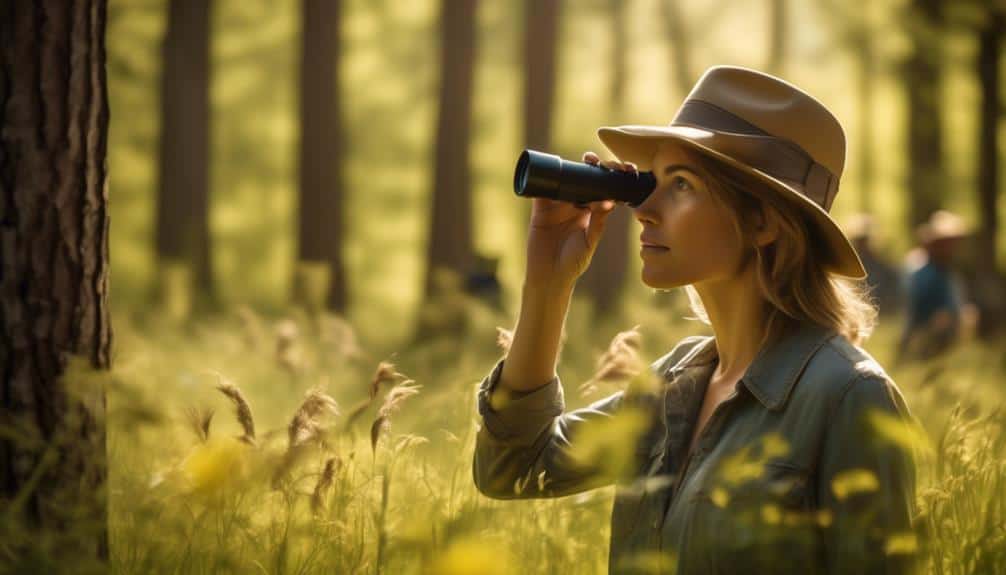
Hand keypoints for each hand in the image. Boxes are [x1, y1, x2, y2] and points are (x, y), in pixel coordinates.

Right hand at [524, 151, 636, 288]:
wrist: (548, 275)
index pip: (603, 188)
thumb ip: (599, 222)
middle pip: (584, 178)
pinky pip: (541, 188)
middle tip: (598, 161)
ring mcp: (557, 204)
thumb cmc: (573, 262)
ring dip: (572, 165)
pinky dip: (545, 177)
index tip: (624, 169)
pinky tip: (553, 169)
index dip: (612, 176)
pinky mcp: (539, 208)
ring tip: (585, 160)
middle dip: (594, 165)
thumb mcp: (589, 241)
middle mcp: (575, 204)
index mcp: (591, 211)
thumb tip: (610, 201)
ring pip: (565, 178)